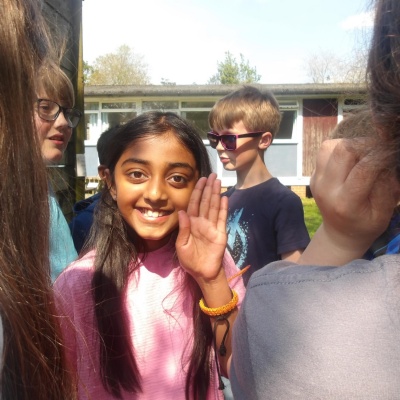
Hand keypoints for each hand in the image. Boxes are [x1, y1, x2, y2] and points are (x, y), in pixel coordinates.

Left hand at [176, 173, 227, 284]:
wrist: (203, 273)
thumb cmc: (190, 261)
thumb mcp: (182, 246)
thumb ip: (183, 229)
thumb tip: (183, 212)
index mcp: (191, 224)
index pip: (194, 204)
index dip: (197, 191)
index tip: (200, 179)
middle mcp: (202, 222)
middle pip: (205, 202)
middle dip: (208, 188)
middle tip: (212, 175)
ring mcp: (212, 227)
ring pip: (214, 206)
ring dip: (216, 194)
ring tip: (218, 181)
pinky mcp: (221, 233)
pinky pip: (222, 218)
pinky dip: (223, 208)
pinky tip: (224, 198)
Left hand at [311, 139, 399, 255]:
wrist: (339, 233)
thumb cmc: (365, 224)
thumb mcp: (382, 214)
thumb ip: (386, 188)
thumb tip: (386, 161)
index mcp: (345, 203)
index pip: (363, 169)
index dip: (381, 155)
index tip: (391, 151)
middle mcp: (326, 189)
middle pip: (343, 150)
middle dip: (365, 144)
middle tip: (379, 150)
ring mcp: (317, 180)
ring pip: (330, 146)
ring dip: (350, 144)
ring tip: (364, 154)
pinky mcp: (314, 174)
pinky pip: (325, 151)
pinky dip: (341, 148)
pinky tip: (352, 158)